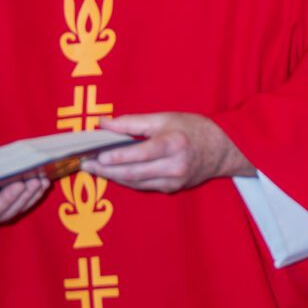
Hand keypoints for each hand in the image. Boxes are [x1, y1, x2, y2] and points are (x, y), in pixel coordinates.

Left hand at [86, 112, 250, 194]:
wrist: (221, 150)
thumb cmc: (192, 129)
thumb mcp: (164, 118)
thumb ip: (132, 122)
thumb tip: (104, 123)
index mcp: (173, 144)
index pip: (141, 153)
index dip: (118, 157)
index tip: (98, 157)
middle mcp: (174, 166)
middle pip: (134, 172)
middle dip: (107, 170)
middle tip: (86, 166)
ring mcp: (173, 181)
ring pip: (136, 182)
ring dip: (113, 177)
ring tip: (94, 170)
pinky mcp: (171, 189)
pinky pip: (143, 186)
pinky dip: (127, 180)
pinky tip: (113, 174)